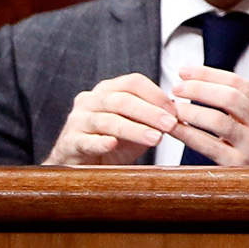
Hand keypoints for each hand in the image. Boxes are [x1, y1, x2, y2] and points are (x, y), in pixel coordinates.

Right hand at [44, 73, 178, 165]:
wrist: (82, 164)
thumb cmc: (113, 141)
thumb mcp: (136, 126)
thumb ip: (153, 117)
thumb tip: (180, 115)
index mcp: (108, 90)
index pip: (133, 82)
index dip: (156, 94)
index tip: (175, 110)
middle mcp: (90, 100)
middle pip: (122, 100)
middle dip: (150, 112)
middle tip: (170, 124)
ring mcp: (77, 120)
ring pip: (108, 120)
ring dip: (134, 129)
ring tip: (155, 138)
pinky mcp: (69, 142)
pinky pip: (86, 141)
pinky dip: (100, 142)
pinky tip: (113, 144)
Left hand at [169, 66, 248, 166]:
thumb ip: (239, 100)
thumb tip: (198, 78)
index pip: (238, 82)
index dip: (208, 74)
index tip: (184, 70)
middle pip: (230, 97)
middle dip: (199, 89)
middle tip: (176, 87)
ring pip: (218, 120)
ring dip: (190, 110)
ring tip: (171, 107)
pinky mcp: (237, 164)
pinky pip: (207, 145)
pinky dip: (187, 133)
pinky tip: (173, 127)